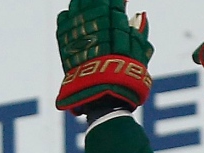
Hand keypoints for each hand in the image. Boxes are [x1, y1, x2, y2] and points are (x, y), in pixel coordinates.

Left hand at [55, 0, 154, 114]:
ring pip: (77, 5)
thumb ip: (140, 31)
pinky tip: (72, 15)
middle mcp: (95, 21)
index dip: (117, 0)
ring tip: (87, 4)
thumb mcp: (139, 52)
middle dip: (98, 0)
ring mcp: (78, 29)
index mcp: (115, 21)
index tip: (119, 0)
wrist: (100, 92)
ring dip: (82, 3)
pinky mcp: (64, 39)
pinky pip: (63, 18)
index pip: (114, 1)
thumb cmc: (124, 74)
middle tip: (101, 2)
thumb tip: (140, 13)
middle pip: (94, 0)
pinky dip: (68, 15)